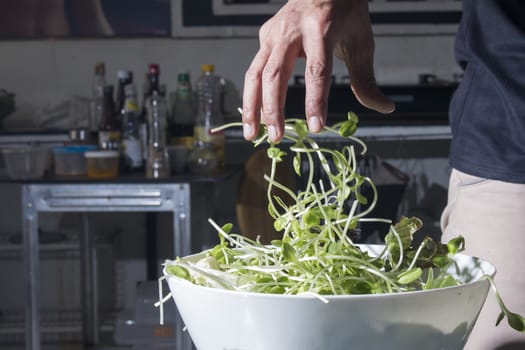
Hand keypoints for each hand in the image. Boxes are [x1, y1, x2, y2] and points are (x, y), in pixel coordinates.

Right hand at [242, 0, 394, 142]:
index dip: (315, 101)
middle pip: (276, 75)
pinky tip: (253, 116)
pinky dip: (251, 95)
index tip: (316, 126)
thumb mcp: (361, 42)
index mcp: (321, 28)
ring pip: (256, 74)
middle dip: (274, 110)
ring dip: (252, 107)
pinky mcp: (264, 37)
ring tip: (251, 134)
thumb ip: (366, 79)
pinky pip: (254, 70)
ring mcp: (274, 33)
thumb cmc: (344, 12)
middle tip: (277, 138)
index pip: (317, 71)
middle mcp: (292, 30)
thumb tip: (385, 108)